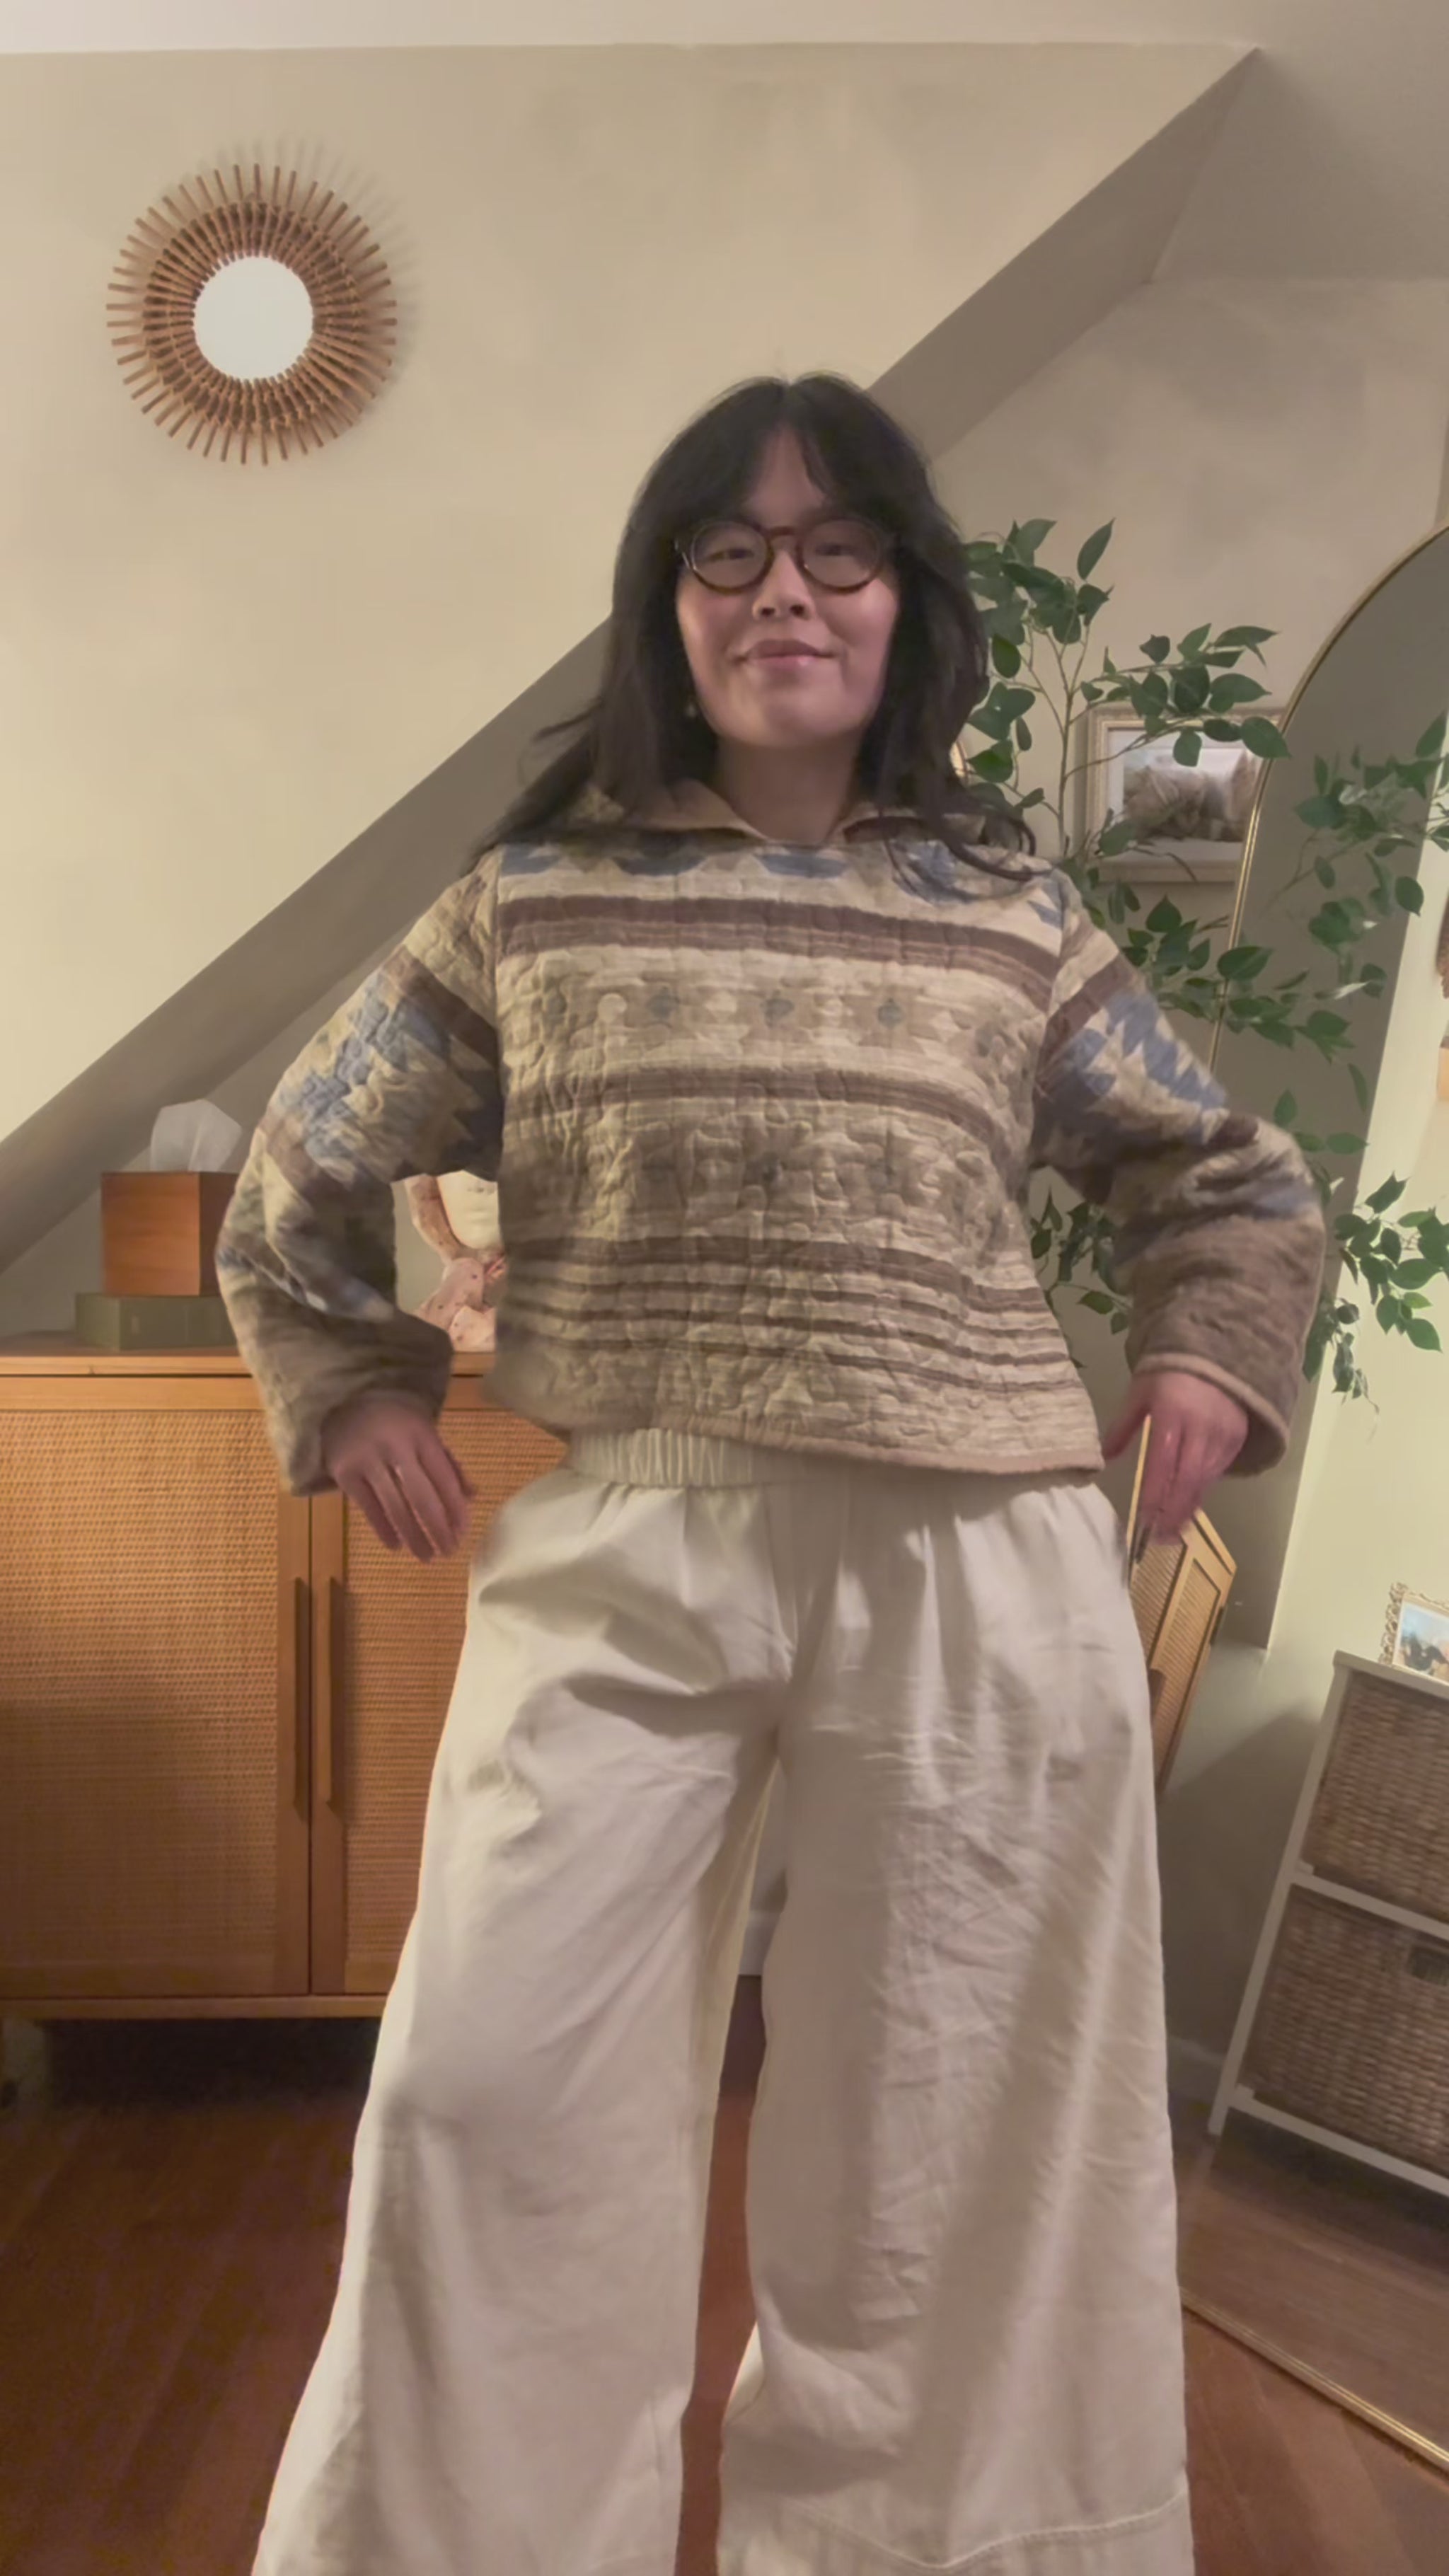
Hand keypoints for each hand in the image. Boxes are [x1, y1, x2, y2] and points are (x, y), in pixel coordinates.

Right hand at [321, 1395, 475, 1562]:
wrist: (345, 1403)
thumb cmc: (395, 1423)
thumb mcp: (424, 1433)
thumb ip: (448, 1463)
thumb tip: (472, 1497)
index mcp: (421, 1435)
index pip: (444, 1477)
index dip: (455, 1507)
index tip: (464, 1532)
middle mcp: (395, 1446)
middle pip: (421, 1496)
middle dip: (437, 1528)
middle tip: (449, 1552)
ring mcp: (367, 1459)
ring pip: (395, 1506)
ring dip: (413, 1535)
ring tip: (426, 1556)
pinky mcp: (344, 1473)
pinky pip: (368, 1508)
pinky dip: (383, 1529)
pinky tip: (396, 1546)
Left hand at [1102, 1370, 1248, 1546]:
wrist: (1216, 1351)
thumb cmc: (1168, 1374)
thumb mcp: (1139, 1394)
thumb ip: (1122, 1428)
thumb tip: (1103, 1459)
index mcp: (1171, 1415)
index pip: (1162, 1465)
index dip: (1154, 1496)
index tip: (1143, 1521)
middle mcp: (1200, 1429)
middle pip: (1188, 1480)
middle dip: (1174, 1512)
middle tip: (1160, 1538)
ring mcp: (1222, 1435)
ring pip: (1205, 1480)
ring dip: (1188, 1507)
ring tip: (1172, 1530)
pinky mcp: (1236, 1439)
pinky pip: (1217, 1472)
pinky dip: (1202, 1490)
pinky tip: (1188, 1505)